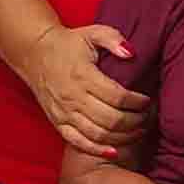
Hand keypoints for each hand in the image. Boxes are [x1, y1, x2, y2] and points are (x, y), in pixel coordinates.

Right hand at [26, 21, 144, 158]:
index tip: (148, 101)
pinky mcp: (58, 123)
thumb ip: (113, 39)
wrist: (35, 54)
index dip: (138, 102)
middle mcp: (73, 97)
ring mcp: (64, 113)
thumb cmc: (69, 44)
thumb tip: (132, 53)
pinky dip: (97, 150)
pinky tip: (115, 150)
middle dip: (135, 122)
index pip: (118, 97)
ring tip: (138, 131)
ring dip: (123, 137)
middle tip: (148, 118)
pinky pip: (79, 143)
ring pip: (98, 135)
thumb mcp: (92, 33)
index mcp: (84, 76)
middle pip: (111, 119)